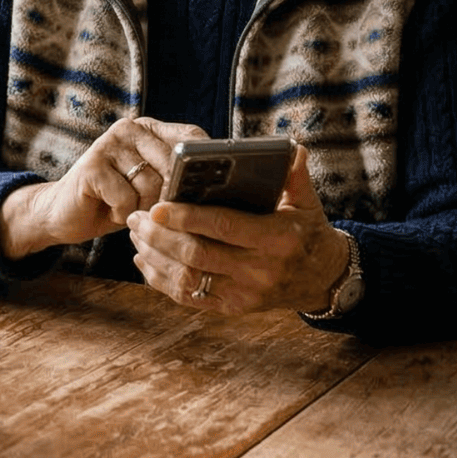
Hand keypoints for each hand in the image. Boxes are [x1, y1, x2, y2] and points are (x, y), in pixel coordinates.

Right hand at [0, 116, 207, 259]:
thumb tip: (216, 188)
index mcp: (149, 129)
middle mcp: (129, 128)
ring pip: (151, 185)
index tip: (205, 191)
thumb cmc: (116, 201)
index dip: (202, 166)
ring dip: (144, 208)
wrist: (65, 213)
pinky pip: (126, 198)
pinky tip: (112, 212)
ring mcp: (108, 144)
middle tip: (161, 213)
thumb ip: (176, 178)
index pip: (191, 138)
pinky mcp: (91, 165)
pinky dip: (123, 214)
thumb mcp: (152, 187)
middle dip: (171, 198)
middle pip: (174, 164)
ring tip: (130, 210)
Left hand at [127, 144, 348, 313]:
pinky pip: (189, 297)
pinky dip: (161, 280)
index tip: (157, 205)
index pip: (224, 226)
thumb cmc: (307, 231)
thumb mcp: (307, 202)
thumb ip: (295, 176)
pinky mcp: (233, 308)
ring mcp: (244, 294)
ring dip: (155, 257)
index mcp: (277, 239)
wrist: (321, 278)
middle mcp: (260, 270)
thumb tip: (292, 149)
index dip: (188, 217)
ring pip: (188, 278)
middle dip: (160, 235)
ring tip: (135, 235)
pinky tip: (145, 260)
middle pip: (198, 255)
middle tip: (135, 217)